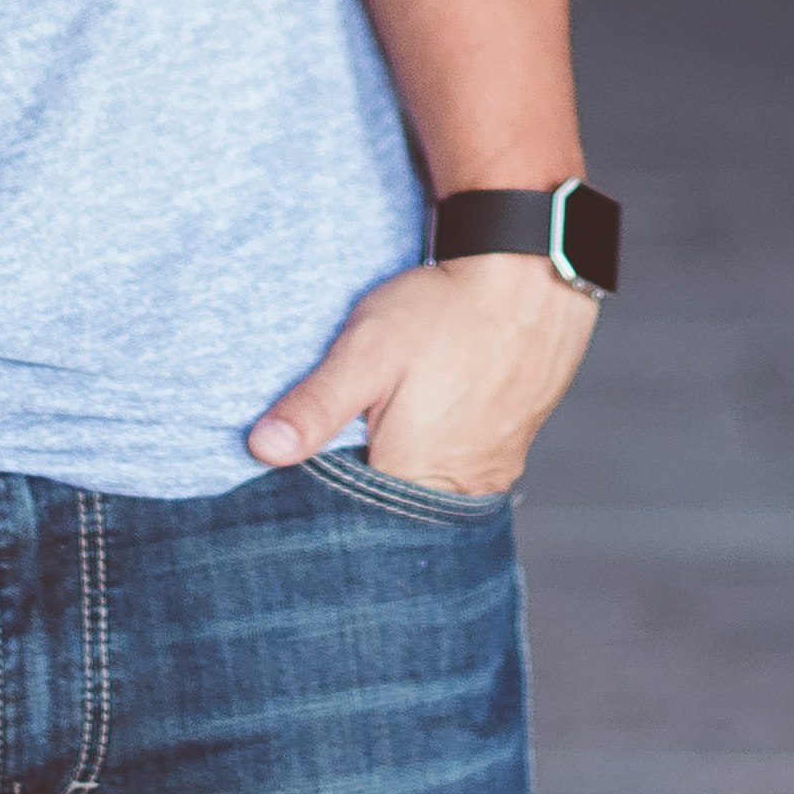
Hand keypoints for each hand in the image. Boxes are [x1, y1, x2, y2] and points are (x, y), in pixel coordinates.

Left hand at [246, 254, 599, 495]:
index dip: (325, 492)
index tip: (307, 462)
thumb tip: (262, 450)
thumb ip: (315, 407)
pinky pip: (462, 470)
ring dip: (403, 466)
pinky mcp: (511, 449)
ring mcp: (492, 471)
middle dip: (365, 480)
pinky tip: (426, 416)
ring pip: (430, 488)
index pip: (355, 518)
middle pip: (395, 507)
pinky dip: (438, 453)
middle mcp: (461, 489)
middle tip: (352, 429)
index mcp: (416, 478)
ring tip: (389, 421)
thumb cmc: (446, 311)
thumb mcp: (366, 350)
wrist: (531, 275)